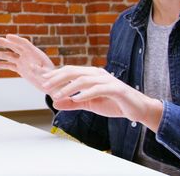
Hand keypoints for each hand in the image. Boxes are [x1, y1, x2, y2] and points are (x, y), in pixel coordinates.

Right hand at [0, 34, 55, 92]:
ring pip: (10, 56)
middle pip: (15, 47)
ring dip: (1, 54)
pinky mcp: (21, 69)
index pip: (24, 43)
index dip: (16, 39)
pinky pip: (11, 65)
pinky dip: (4, 64)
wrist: (53, 85)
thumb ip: (39, 70)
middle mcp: (28, 56)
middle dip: (5, 43)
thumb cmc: (53, 79)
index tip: (7, 36)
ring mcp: (24, 62)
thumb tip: (30, 66)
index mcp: (35, 53)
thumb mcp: (47, 74)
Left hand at [42, 65, 162, 130]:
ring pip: (84, 79)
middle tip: (45, 85)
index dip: (55, 74)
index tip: (42, 78)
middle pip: (74, 72)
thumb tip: (55, 103)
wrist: (137, 109)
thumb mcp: (89, 104)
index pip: (70, 71)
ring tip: (57, 95)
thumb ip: (72, 103)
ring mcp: (107, 80)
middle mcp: (98, 74)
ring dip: (68, 87)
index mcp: (91, 75)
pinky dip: (86, 93)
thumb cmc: (113, 104)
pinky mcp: (116, 89)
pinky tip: (76, 98)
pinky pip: (98, 89)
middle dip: (58, 78)